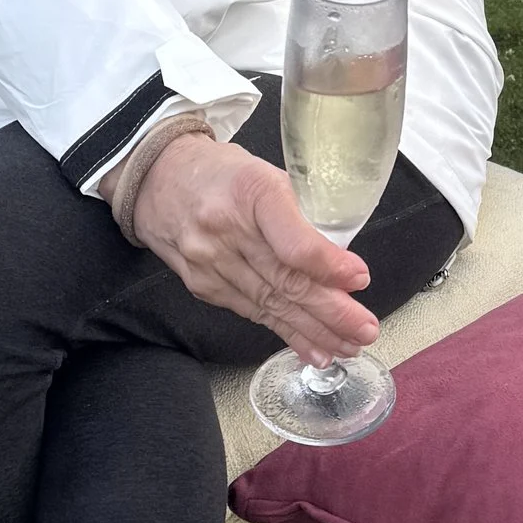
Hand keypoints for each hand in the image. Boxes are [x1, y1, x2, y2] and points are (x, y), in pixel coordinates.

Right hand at [130, 136, 376, 363]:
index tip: (359, 279)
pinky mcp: (203, 286)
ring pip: (271, 305)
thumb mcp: (265, 173)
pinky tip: (313, 349)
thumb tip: (340, 261)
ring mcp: (210, 262)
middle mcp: (226, 230)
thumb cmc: (222, 174)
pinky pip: (252, 314)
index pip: (291, 241)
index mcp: (251, 191)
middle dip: (332, 312)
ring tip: (348, 345)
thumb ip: (299, 213)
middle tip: (365, 329)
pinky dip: (286, 333)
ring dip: (314, 330)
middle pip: (285, 280)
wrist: (157, 180)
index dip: (327, 265)